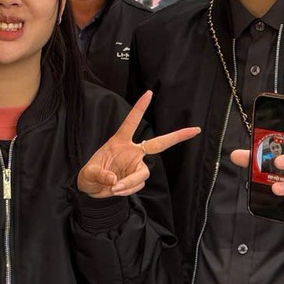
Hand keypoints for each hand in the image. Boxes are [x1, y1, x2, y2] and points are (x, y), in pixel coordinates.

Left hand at [78, 92, 200, 197]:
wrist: (91, 190)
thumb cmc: (89, 176)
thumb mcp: (88, 173)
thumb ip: (100, 175)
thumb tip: (115, 181)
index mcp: (119, 142)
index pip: (131, 122)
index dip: (140, 108)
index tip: (148, 93)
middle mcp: (132, 152)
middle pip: (159, 144)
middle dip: (177, 136)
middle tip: (195, 130)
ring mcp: (136, 165)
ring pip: (143, 174)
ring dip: (130, 183)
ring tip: (114, 188)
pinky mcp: (137, 178)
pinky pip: (137, 185)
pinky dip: (127, 189)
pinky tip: (117, 190)